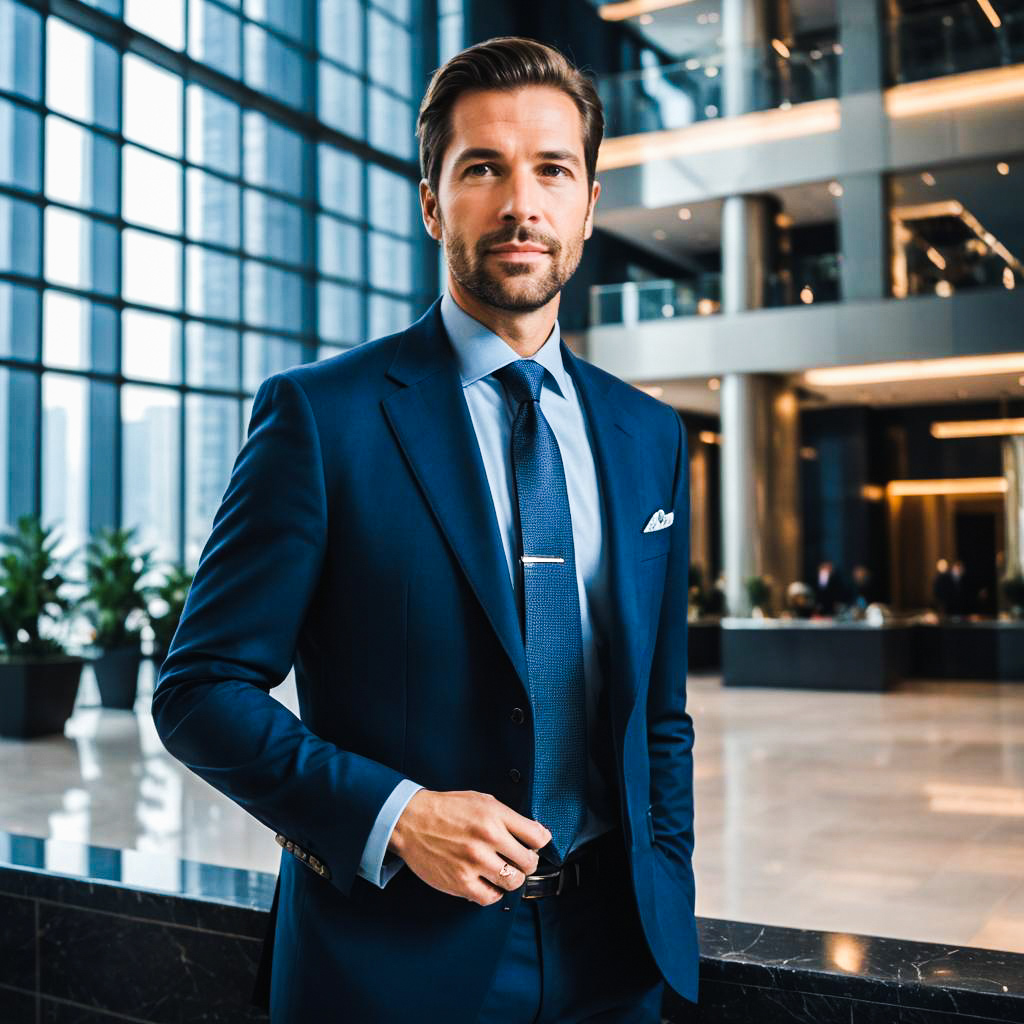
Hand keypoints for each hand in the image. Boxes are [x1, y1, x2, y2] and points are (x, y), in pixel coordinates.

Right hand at [388, 789, 551, 905]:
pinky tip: (487, 882)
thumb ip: (508, 816)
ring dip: (511, 879)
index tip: (535, 844)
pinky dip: (493, 893)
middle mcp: (487, 839)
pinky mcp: (460, 882)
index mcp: (494, 816)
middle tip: (519, 860)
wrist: (411, 821)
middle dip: (527, 862)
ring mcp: (474, 862)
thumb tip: (535, 832)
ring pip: (513, 882)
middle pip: (529, 862)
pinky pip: (490, 897)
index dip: (540, 842)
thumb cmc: (446, 809)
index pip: (537, 836)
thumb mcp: (482, 800)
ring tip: (502, 871)